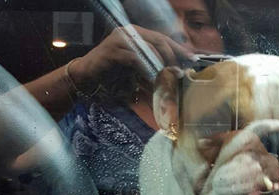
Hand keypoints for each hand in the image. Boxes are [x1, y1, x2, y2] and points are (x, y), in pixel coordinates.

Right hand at [68, 25, 194, 88]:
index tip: (192, 58)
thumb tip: (176, 72)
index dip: (178, 48)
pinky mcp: (112, 50)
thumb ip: (153, 65)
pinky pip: (135, 59)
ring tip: (169, 77)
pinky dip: (146, 69)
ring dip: (161, 65)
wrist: (86, 76)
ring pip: (148, 49)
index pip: (162, 38)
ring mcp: (120, 39)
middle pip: (158, 40)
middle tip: (180, 71)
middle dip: (172, 56)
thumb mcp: (137, 67)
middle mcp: (129, 32)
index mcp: (136, 33)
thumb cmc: (112, 73)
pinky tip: (152, 78)